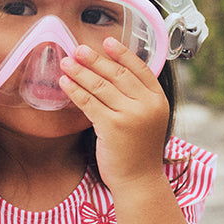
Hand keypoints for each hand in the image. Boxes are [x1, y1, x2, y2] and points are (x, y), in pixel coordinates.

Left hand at [59, 38, 169, 193]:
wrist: (139, 181)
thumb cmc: (138, 152)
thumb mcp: (147, 121)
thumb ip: (137, 99)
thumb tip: (114, 75)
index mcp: (158, 100)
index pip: (140, 68)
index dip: (122, 53)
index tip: (107, 41)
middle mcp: (147, 104)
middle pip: (118, 74)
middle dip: (95, 59)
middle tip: (78, 49)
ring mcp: (130, 115)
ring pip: (101, 86)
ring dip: (81, 72)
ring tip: (66, 62)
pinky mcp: (112, 127)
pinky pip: (89, 102)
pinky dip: (75, 90)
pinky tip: (64, 83)